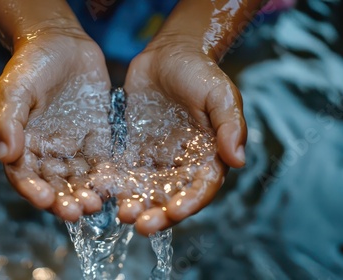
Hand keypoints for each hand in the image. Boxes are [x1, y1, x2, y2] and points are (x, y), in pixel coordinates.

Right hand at [0, 26, 110, 220]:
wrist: (63, 42)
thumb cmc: (31, 64)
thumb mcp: (14, 89)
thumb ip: (8, 121)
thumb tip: (5, 155)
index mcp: (23, 144)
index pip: (24, 176)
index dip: (33, 191)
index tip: (45, 200)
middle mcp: (47, 151)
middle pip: (53, 184)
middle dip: (63, 200)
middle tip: (76, 212)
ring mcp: (73, 147)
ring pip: (78, 179)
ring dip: (85, 194)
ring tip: (95, 204)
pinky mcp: (97, 139)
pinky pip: (101, 163)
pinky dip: (106, 177)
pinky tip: (114, 185)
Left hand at [118, 38, 245, 234]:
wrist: (169, 54)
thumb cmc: (200, 72)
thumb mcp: (220, 94)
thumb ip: (230, 125)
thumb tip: (238, 159)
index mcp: (208, 156)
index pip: (201, 188)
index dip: (190, 202)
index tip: (174, 212)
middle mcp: (182, 164)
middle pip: (171, 197)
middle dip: (158, 214)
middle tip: (141, 224)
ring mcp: (156, 159)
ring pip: (146, 191)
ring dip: (136, 205)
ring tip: (121, 213)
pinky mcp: (133, 150)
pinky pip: (124, 172)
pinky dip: (115, 185)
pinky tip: (103, 191)